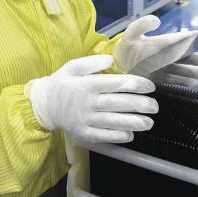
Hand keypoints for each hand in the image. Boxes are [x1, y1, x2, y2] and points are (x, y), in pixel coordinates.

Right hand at [25, 55, 158, 143]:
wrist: (43, 105)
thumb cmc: (61, 83)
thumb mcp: (72, 66)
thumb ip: (91, 62)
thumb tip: (110, 60)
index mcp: (86, 84)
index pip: (115, 84)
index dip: (135, 84)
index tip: (150, 86)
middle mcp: (87, 102)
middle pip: (117, 104)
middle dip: (140, 105)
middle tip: (155, 106)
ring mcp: (84, 120)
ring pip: (113, 122)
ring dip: (133, 123)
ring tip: (149, 123)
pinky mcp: (82, 133)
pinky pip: (102, 136)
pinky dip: (117, 136)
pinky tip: (130, 134)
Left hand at [114, 15, 197, 75]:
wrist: (117, 63)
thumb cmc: (126, 46)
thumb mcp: (131, 33)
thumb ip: (141, 25)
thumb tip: (156, 20)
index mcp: (162, 42)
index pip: (179, 40)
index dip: (189, 39)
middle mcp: (166, 55)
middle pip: (184, 56)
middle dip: (196, 58)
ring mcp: (164, 67)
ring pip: (182, 69)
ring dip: (193, 71)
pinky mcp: (160, 78)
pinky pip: (174, 80)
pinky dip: (183, 81)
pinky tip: (193, 83)